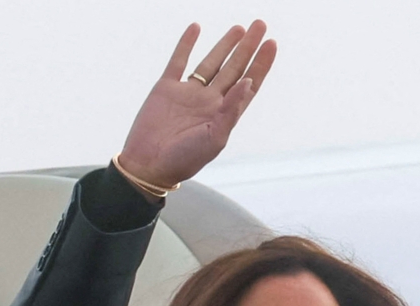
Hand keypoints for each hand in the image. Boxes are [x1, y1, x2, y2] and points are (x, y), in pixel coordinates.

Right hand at [118, 21, 275, 189]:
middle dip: (247, 48)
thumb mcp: (214, 139)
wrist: (148, 165)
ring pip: (210, 63)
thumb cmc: (183, 160)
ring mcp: (187, 94)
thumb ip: (231, 111)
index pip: (248, 84)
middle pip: (233, 69)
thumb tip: (248, 82)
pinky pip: (178, 61)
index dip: (261, 65)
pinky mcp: (166, 89)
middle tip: (261, 25)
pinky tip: (196, 28)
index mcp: (223, 115)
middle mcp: (208, 102)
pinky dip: (186, 44)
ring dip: (224, 45)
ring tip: (240, 28)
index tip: (271, 43)